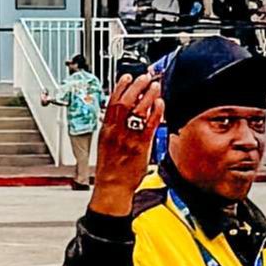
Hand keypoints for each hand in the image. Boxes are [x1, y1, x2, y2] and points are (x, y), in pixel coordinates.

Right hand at [86, 73, 162, 216]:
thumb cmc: (110, 168)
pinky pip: (149, 125)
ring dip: (147, 95)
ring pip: (137, 111)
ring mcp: (129, 138)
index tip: (127, 77)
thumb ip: (113, 126)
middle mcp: (116, 132)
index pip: (112, 102)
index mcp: (106, 129)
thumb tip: (121, 112)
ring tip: (154, 86)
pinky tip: (160, 104)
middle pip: (125, 102)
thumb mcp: (105, 142)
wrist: (112, 188)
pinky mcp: (141, 146)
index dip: (120, 87)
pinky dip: (155, 112)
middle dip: (136, 87)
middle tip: (145, 77)